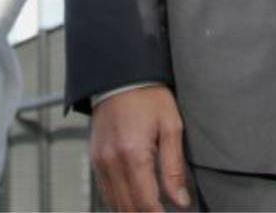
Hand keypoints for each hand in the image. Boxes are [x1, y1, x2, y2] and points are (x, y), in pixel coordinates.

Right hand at [90, 84, 189, 211]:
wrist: (121, 75)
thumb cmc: (149, 96)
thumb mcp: (171, 127)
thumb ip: (174, 168)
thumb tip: (180, 200)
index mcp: (133, 153)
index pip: (145, 202)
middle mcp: (112, 161)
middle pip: (128, 208)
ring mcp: (100, 161)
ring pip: (114, 203)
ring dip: (131, 212)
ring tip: (152, 210)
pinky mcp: (95, 158)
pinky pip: (104, 191)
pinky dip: (118, 203)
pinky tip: (133, 204)